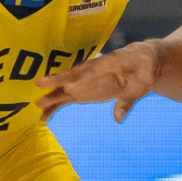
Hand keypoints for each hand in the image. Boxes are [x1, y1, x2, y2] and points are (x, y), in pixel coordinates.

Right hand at [33, 40, 160, 121]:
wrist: (142, 62)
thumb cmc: (142, 69)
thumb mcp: (141, 85)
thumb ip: (128, 101)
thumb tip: (118, 118)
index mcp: (102, 65)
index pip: (81, 72)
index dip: (65, 77)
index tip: (49, 80)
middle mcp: (89, 73)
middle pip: (68, 81)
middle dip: (54, 90)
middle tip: (39, 99)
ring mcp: (85, 82)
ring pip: (65, 91)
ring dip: (52, 101)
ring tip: (40, 114)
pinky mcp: (85, 90)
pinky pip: (67, 98)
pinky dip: (56, 106)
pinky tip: (45, 116)